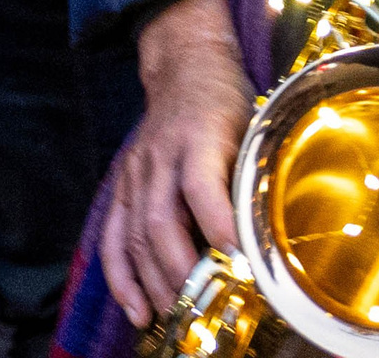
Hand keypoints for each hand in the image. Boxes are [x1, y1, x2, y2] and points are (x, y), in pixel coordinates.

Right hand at [101, 0, 250, 327]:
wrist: (183, 63)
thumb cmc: (225, 99)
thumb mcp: (250, 124)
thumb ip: (247, 174)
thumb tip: (266, 235)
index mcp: (200, 136)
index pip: (203, 187)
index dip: (218, 226)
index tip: (238, 264)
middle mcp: (162, 155)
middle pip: (161, 221)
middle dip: (181, 271)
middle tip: (204, 305)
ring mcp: (137, 170)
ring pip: (135, 235)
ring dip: (153, 283)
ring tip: (175, 315)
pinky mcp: (123, 183)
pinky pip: (112, 235)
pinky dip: (120, 276)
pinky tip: (136, 308)